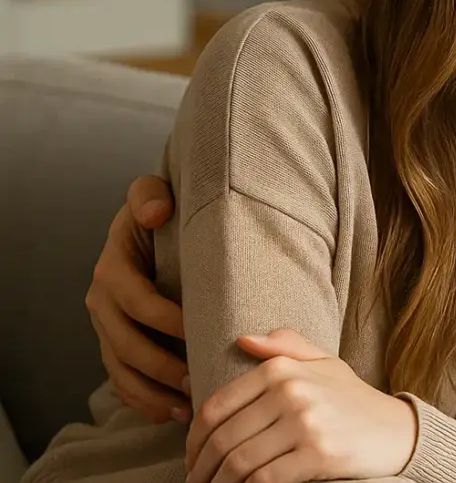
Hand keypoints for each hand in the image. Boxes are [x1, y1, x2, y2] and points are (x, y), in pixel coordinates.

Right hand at [85, 174, 190, 421]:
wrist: (154, 226)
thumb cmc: (161, 213)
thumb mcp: (152, 194)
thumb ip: (149, 195)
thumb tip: (156, 209)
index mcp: (113, 268)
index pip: (137, 300)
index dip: (166, 319)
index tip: (200, 330)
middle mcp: (103, 301)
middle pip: (127, 344)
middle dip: (161, 366)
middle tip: (198, 378)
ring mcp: (107, 326)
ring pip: (122, 369)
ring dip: (152, 392)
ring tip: (187, 406)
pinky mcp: (116, 344)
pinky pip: (122, 380)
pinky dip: (144, 400)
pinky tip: (171, 413)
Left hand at [186, 329, 416, 482]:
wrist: (398, 430)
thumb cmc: (354, 399)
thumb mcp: (324, 363)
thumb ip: (286, 346)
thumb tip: (243, 339)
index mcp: (283, 369)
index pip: (216, 407)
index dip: (193, 440)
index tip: (192, 459)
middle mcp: (291, 391)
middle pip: (223, 439)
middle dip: (202, 469)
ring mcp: (306, 423)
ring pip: (239, 462)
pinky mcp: (319, 455)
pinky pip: (264, 480)